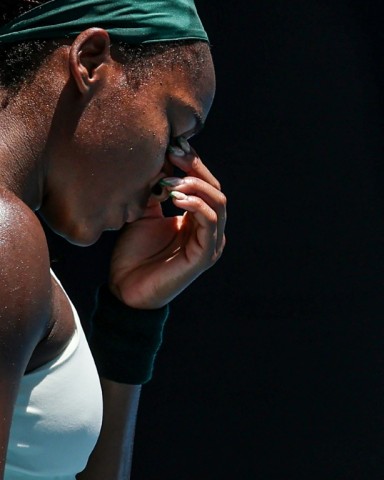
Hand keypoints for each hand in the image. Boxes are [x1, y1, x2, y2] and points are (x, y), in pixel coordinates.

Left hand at [108, 143, 226, 308]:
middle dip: (195, 167)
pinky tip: (176, 197)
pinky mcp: (204, 256)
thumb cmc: (134, 253)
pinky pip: (210, 223)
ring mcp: (209, 243)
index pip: (205, 184)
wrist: (125, 288)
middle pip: (214, 189)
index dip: (192, 162)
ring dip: (196, 185)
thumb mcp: (144, 213)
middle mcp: (207, 229)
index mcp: (196, 219)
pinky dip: (197, 205)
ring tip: (172, 181)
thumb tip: (159, 160)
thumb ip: (155, 191)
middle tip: (172, 153)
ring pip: (218, 203)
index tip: (172, 145)